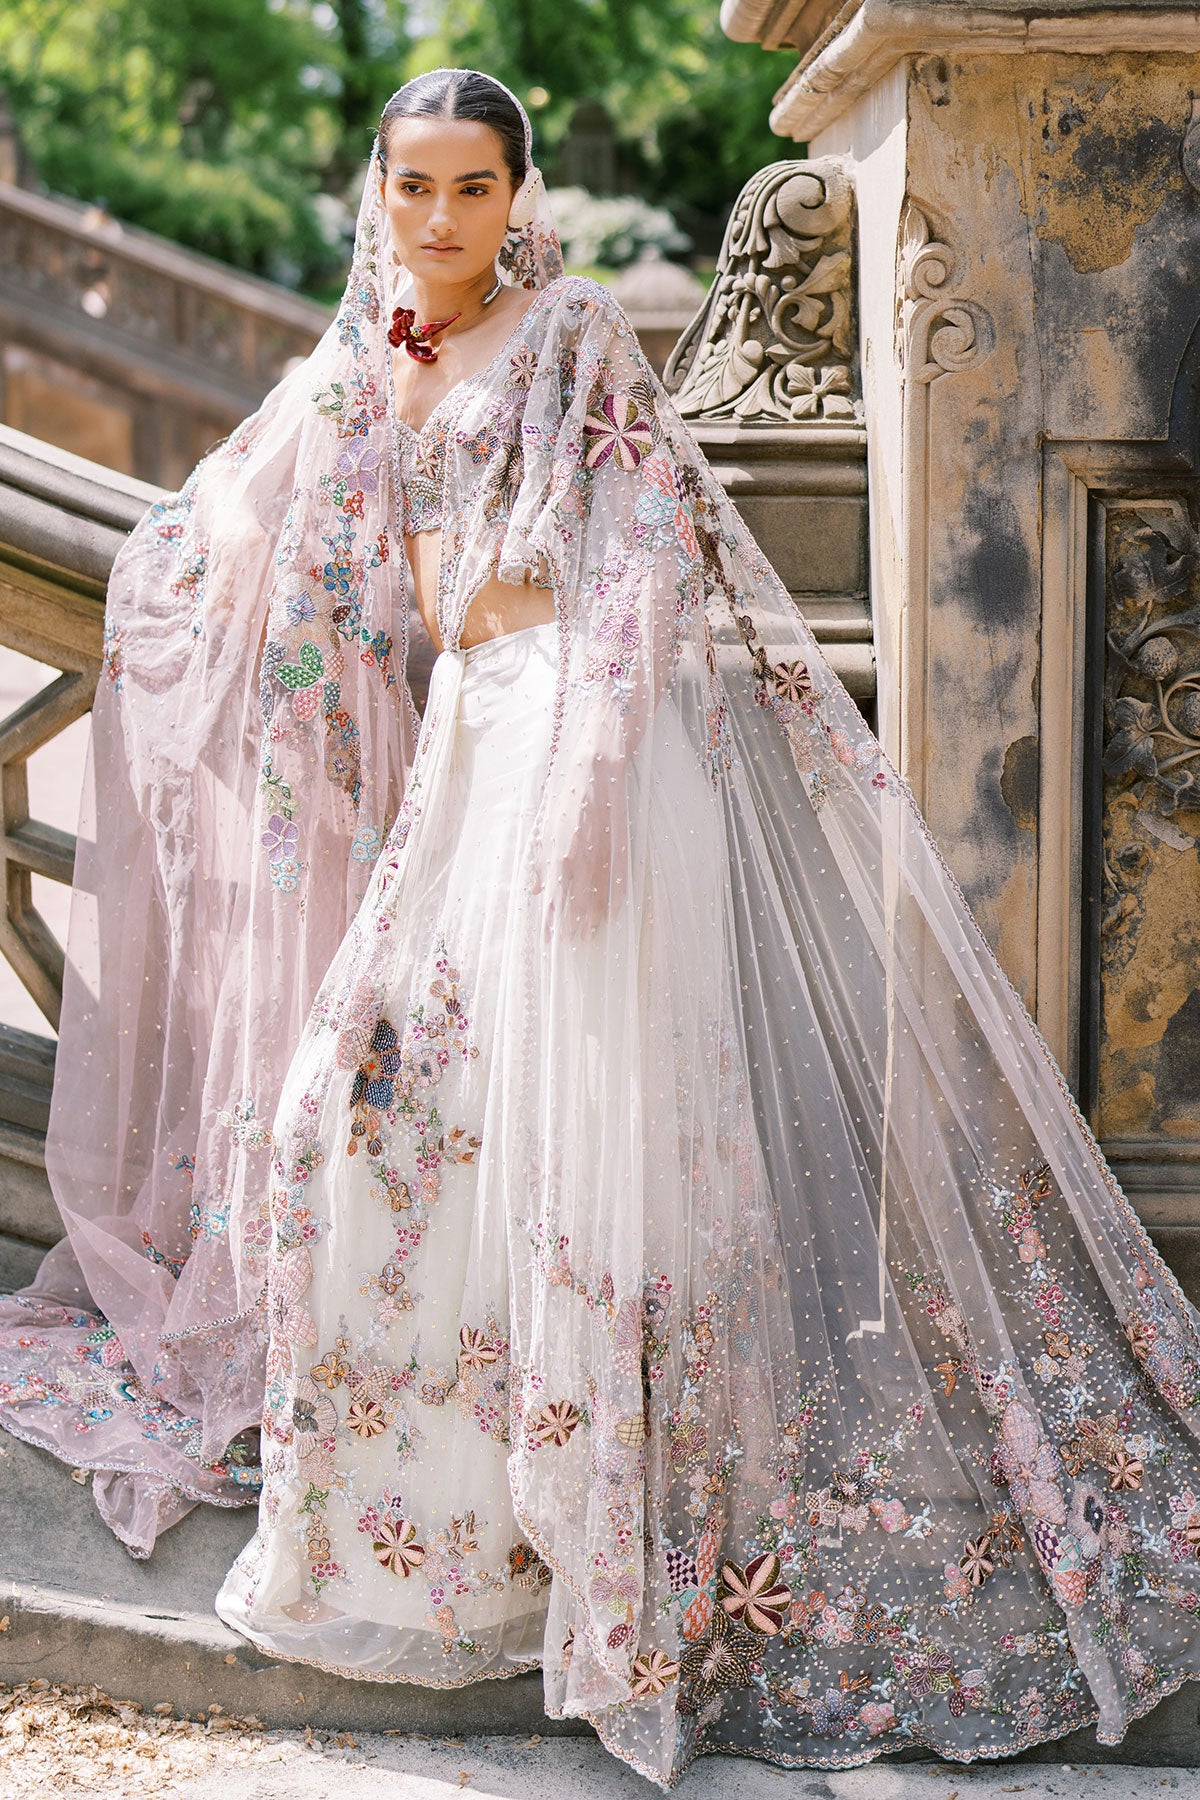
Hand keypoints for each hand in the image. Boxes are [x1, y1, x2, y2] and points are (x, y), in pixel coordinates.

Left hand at [533, 758, 627, 941]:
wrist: (598, 771)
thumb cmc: (567, 799)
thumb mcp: (545, 829)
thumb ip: (540, 863)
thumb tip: (534, 891)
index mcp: (557, 855)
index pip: (551, 897)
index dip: (550, 920)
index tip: (547, 939)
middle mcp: (578, 859)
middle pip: (576, 902)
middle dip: (572, 925)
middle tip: (571, 944)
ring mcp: (601, 855)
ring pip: (598, 895)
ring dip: (594, 918)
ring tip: (590, 936)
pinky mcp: (620, 848)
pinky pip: (619, 880)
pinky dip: (616, 898)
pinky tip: (615, 913)